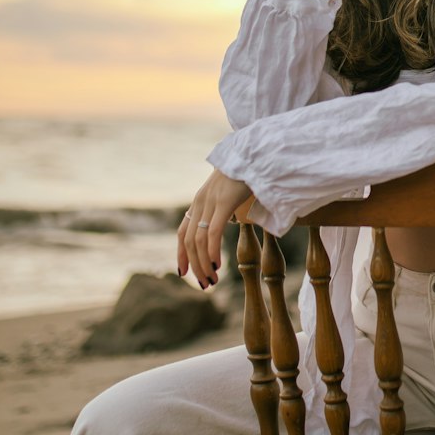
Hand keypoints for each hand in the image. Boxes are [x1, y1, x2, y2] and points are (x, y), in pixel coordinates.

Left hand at [177, 170, 252, 287]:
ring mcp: (210, 201)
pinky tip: (217, 264)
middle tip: (205, 283)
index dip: (181, 255)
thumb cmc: (248, 171)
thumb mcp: (230, 190)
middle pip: (187, 242)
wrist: (254, 151)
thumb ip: (226, 205)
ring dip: (203, 264)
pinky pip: (212, 232)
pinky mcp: (223, 202)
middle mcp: (200, 202)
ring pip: (197, 241)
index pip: (182, 233)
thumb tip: (232, 219)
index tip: (183, 273)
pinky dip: (211, 252)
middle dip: (194, 266)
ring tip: (212, 279)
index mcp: (200, 201)